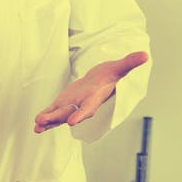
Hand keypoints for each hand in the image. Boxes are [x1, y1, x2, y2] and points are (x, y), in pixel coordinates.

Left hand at [34, 51, 148, 133]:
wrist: (102, 81)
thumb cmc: (110, 74)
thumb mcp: (119, 67)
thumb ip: (129, 63)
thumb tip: (145, 55)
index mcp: (94, 98)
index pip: (88, 108)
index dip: (81, 114)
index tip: (73, 122)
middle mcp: (82, 105)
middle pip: (69, 113)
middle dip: (57, 118)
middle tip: (43, 121)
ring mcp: (73, 106)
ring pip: (59, 115)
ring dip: (48, 120)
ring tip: (37, 125)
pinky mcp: (64, 103)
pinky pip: (54, 112)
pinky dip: (46, 117)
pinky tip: (36, 125)